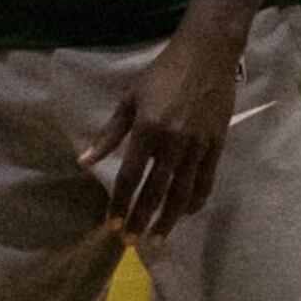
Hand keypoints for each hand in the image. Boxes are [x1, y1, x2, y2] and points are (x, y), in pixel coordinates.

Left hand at [83, 22, 241, 245]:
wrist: (206, 56)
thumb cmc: (161, 74)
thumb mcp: (129, 99)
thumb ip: (109, 133)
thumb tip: (84, 161)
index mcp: (148, 130)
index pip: (130, 176)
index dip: (120, 202)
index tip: (112, 224)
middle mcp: (173, 144)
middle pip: (155, 192)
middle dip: (141, 219)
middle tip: (131, 243)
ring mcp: (198, 148)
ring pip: (182, 193)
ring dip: (168, 220)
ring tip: (156, 239)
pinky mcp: (216, 147)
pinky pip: (205, 182)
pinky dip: (195, 201)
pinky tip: (186, 214)